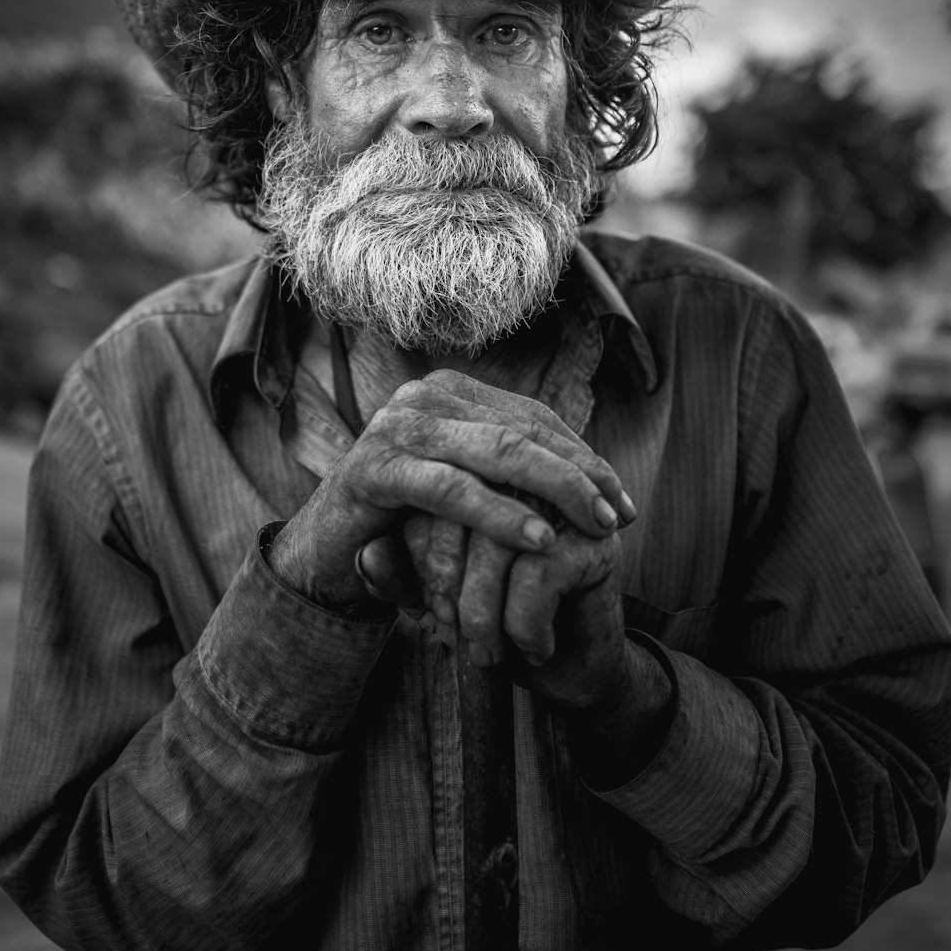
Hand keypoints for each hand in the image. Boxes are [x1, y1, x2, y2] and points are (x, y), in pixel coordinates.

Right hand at [268, 369, 633, 610]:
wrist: (327, 557)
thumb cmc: (410, 528)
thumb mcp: (470, 493)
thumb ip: (513, 474)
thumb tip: (597, 477)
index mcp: (450, 393)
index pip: (533, 418)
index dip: (583, 458)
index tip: (623, 501)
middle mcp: (422, 398)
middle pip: (521, 431)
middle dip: (579, 475)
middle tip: (617, 515)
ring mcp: (395, 427)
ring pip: (495, 453)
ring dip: (554, 491)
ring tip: (593, 525)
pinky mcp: (373, 469)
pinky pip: (452, 490)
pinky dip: (501, 514)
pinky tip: (539, 538)